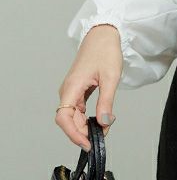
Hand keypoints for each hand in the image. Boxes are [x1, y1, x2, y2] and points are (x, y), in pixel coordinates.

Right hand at [56, 24, 122, 149]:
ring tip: (101, 133)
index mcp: (72, 87)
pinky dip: (87, 118)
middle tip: (100, 141)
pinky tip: (99, 121)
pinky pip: (79, 109)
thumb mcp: (110, 78)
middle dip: (82, 133)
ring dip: (85, 127)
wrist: (103, 35)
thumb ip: (106, 102)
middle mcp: (68, 91)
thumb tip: (104, 123)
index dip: (73, 134)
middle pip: (68, 120)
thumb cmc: (105, 52)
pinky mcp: (78, 90)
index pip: (64, 118)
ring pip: (74, 116)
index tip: (87, 143)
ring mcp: (72, 91)